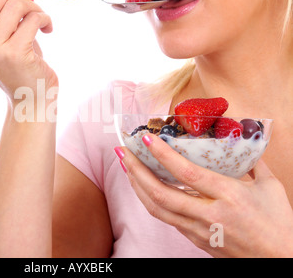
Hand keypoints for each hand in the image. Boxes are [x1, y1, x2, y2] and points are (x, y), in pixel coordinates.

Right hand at [0, 0, 56, 103]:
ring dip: (34, 8)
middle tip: (33, 7)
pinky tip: (47, 29)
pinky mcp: (13, 54)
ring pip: (15, 5)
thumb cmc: (19, 65)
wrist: (31, 99)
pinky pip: (32, 18)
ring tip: (40, 21)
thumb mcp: (2, 32)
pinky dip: (44, 18)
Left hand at [118, 134, 292, 256]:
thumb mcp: (271, 187)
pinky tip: (145, 188)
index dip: (163, 156)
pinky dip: (152, 201)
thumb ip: (252, 163)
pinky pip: (168, 219)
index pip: (187, 174)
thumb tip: (241, 142)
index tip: (146, 139)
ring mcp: (200, 231)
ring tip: (127, 168)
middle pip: (162, 194)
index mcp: (229, 196)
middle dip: (137, 172)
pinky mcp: (196, 241)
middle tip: (123, 152)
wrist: (282, 260)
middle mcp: (210, 215)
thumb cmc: (279, 223)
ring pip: (158, 210)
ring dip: (138, 187)